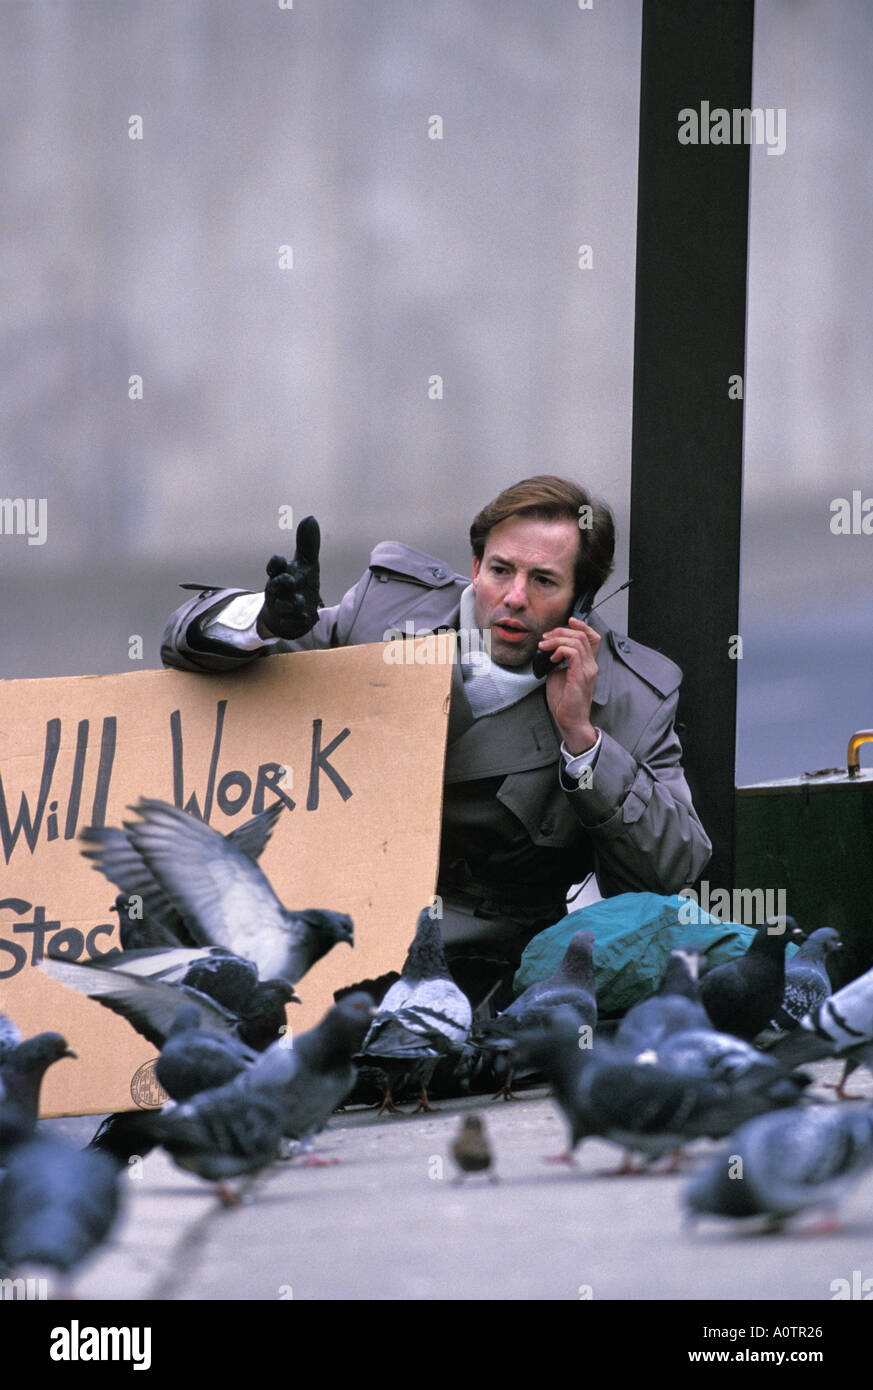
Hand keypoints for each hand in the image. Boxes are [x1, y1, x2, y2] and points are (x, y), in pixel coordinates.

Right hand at [258, 516, 322, 638]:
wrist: (291, 614)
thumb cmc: (297, 584)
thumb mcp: (305, 565)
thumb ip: (308, 545)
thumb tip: (310, 517)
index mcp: (281, 574)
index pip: (275, 566)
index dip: (276, 563)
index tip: (282, 560)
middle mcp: (278, 591)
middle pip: (275, 585)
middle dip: (282, 582)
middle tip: (291, 580)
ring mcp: (282, 607)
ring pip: (283, 605)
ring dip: (292, 602)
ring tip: (301, 602)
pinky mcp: (289, 622)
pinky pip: (292, 622)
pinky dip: (298, 620)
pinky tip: (306, 617)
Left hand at [538, 616, 600, 752]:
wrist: (570, 721)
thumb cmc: (564, 702)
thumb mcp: (558, 675)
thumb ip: (558, 662)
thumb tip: (549, 651)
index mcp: (587, 664)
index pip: (593, 638)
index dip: (582, 625)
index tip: (568, 621)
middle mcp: (591, 665)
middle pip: (581, 636)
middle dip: (560, 631)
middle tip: (545, 638)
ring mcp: (587, 670)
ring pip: (576, 641)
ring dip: (557, 640)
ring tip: (544, 647)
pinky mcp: (580, 676)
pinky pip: (572, 653)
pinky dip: (559, 650)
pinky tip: (551, 658)